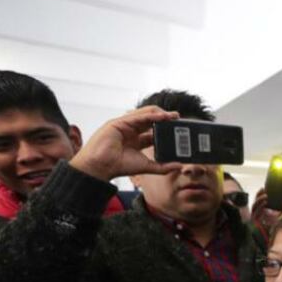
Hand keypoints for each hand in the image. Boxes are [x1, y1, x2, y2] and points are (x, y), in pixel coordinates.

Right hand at [69, 106, 183, 180]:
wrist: (101, 166)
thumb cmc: (119, 166)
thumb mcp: (146, 166)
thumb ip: (163, 167)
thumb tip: (179, 166)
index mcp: (136, 140)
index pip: (154, 131)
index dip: (167, 130)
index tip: (180, 130)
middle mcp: (131, 130)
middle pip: (152, 120)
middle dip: (166, 119)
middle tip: (179, 119)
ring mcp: (125, 125)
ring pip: (146, 115)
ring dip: (161, 114)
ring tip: (174, 116)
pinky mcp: (119, 122)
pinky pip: (138, 116)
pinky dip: (151, 115)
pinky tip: (162, 117)